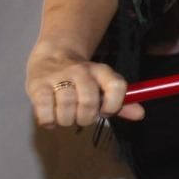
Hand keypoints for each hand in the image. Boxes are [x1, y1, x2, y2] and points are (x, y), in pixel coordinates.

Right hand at [25, 46, 143, 127]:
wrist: (52, 58)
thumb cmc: (82, 80)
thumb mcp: (103, 86)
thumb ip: (121, 102)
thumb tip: (140, 115)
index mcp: (102, 71)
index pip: (116, 86)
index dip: (114, 105)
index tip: (106, 112)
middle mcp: (81, 71)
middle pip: (89, 102)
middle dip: (86, 118)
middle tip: (81, 117)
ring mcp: (58, 77)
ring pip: (67, 109)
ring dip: (67, 121)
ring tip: (65, 116)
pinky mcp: (38, 86)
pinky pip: (45, 111)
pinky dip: (49, 121)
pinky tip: (51, 118)